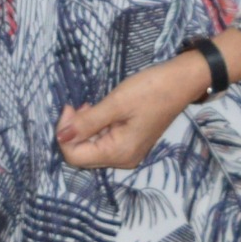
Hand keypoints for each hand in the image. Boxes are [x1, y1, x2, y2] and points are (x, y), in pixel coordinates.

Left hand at [58, 54, 206, 171]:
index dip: (65, 134)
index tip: (70, 108)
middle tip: (78, 105)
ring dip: (84, 128)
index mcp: (119, 153)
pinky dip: (95, 127)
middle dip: (74, 131)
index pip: (75, 156)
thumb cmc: (150, 90)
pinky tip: (99, 111)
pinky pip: (103, 141)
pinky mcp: (130, 143)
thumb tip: (60, 137)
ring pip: (91, 148)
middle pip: (82, 155)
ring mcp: (127, 153)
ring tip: (91, 106)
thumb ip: (86, 123)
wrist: (181, 82)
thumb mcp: (115, 103)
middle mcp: (122, 159)